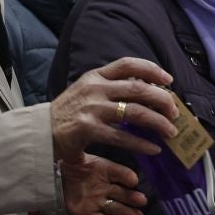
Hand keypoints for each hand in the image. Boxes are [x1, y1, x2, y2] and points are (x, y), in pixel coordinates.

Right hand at [50, 58, 178, 161]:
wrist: (39, 133)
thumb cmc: (67, 114)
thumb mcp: (86, 91)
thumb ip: (110, 89)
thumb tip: (146, 92)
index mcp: (95, 76)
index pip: (128, 64)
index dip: (152, 70)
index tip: (168, 80)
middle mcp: (95, 89)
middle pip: (139, 89)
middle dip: (162, 100)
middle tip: (175, 112)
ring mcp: (92, 109)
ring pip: (135, 113)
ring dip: (158, 123)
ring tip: (170, 132)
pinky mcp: (88, 129)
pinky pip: (122, 137)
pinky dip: (142, 144)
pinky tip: (154, 149)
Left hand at [62, 153, 146, 214]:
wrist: (52, 176)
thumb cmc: (70, 164)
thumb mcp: (82, 156)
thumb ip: (96, 154)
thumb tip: (111, 151)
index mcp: (105, 171)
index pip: (120, 174)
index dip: (127, 177)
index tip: (134, 181)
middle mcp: (104, 187)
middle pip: (122, 193)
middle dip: (133, 198)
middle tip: (143, 201)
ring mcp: (97, 201)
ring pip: (115, 208)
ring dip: (127, 212)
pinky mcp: (87, 213)